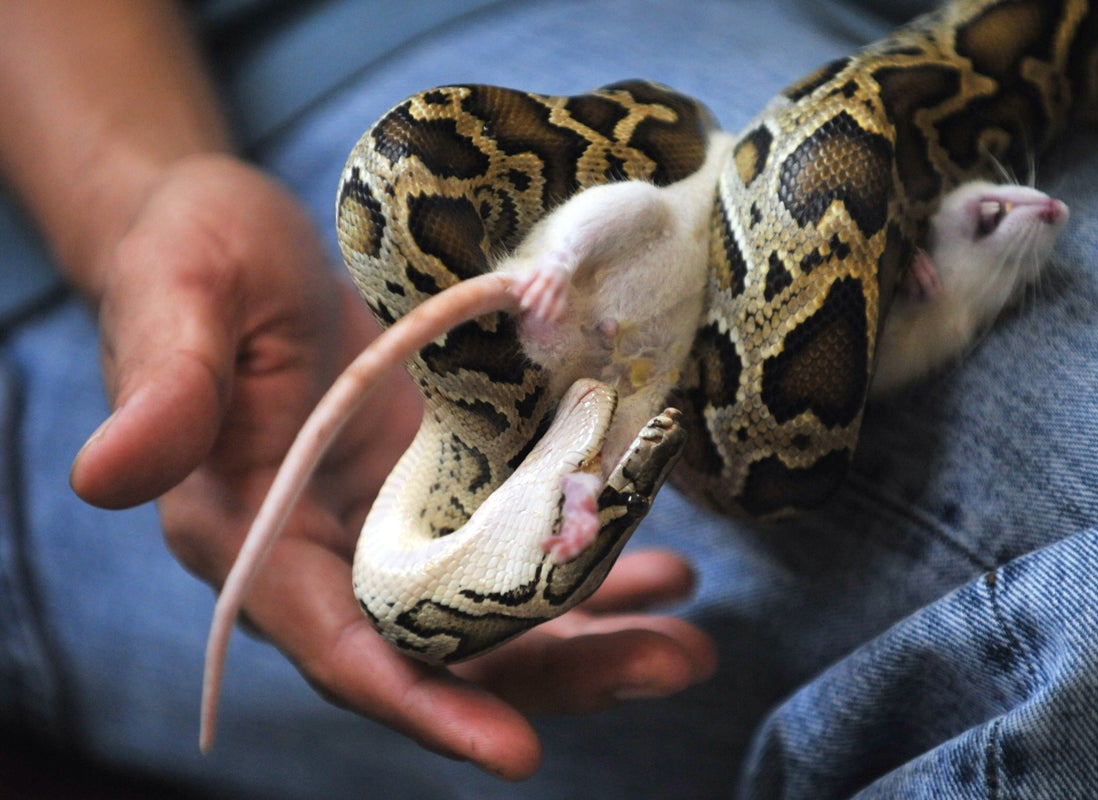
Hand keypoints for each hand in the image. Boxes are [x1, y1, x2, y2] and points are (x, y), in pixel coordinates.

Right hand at [68, 154, 715, 778]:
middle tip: (667, 667)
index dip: (424, 704)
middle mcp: (336, 553)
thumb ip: (165, 390)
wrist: (245, 236)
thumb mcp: (180, 300)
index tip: (516, 753)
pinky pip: (524, 541)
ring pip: (502, 609)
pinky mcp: (450, 481)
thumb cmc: (196, 258)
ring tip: (689, 636)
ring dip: (597, 629)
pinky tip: (666, 557)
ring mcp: (402, 521)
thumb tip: (104, 477)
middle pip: (449, 648)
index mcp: (258, 538)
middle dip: (556, 673)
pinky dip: (594, 556)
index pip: (342, 646)